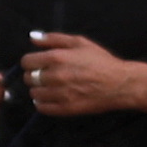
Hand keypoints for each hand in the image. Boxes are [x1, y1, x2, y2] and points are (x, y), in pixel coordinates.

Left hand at [23, 31, 146, 117]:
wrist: (119, 84)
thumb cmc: (101, 61)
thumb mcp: (79, 42)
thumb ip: (54, 38)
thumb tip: (33, 37)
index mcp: (57, 58)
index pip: (26, 62)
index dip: (31, 62)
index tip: (37, 64)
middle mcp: (55, 76)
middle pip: (29, 78)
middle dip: (34, 75)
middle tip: (46, 75)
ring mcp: (60, 94)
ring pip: (34, 94)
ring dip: (39, 90)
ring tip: (50, 87)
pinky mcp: (65, 109)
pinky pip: (42, 108)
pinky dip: (43, 103)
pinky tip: (51, 98)